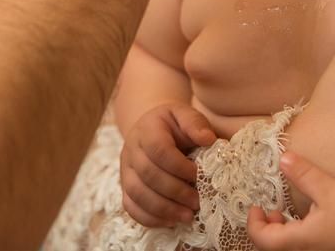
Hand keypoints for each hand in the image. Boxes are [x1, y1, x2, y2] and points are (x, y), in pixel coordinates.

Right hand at [120, 102, 217, 226]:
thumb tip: (208, 139)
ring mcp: (125, 170)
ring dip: (164, 209)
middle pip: (148, 175)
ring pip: (137, 194)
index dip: (179, 166)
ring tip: (188, 216)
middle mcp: (131, 149)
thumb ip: (196, 123)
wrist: (153, 129)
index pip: (158, 149)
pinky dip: (151, 218)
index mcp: (147, 129)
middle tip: (197, 201)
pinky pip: (131, 207)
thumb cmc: (175, 125)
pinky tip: (172, 221)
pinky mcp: (125, 187)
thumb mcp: (186, 114)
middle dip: (175, 191)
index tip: (198, 175)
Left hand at [248, 152, 334, 250]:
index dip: (254, 223)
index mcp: (300, 241)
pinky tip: (302, 221)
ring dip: (278, 233)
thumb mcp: (328, 190)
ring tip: (282, 214)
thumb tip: (283, 157)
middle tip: (270, 209)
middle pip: (270, 247)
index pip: (263, 240)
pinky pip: (299, 247)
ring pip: (285, 249)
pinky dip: (292, 236)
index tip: (256, 206)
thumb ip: (304, 174)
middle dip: (265, 228)